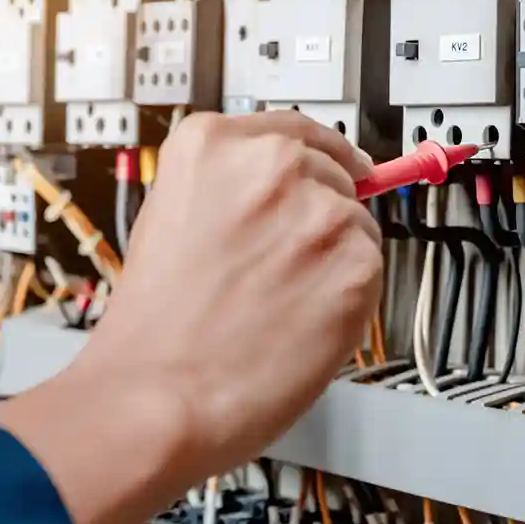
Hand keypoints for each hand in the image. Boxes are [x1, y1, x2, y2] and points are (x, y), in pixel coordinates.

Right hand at [0, 111, 382, 523]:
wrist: (155, 395)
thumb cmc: (154, 326)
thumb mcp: (169, 217)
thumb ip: (226, 189)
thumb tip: (285, 189)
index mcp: (211, 143)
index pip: (293, 128)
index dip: (315, 157)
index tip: (332, 167)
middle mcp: (269, 164)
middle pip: (332, 173)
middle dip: (316, 217)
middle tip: (280, 268)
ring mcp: (317, 211)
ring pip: (357, 224)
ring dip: (333, 259)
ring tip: (278, 304)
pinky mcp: (355, 264)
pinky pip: (370, 271)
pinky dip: (348, 300)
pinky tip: (299, 322)